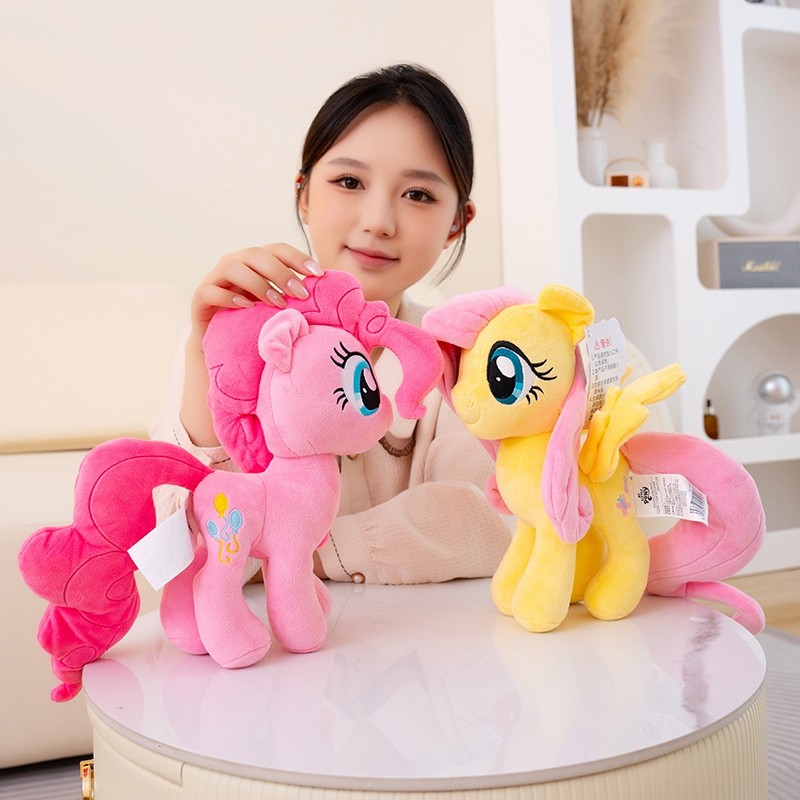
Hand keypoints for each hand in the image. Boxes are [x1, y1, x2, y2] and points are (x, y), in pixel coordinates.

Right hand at [189, 244, 323, 344]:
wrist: (222, 342)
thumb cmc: (256, 320)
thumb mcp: (279, 305)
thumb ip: (295, 294)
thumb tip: (329, 290)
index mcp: (256, 261)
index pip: (278, 249)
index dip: (298, 257)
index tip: (318, 274)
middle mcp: (235, 263)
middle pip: (256, 254)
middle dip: (281, 272)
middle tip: (301, 293)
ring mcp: (215, 278)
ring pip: (233, 267)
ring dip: (258, 283)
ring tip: (277, 303)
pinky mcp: (200, 297)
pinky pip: (210, 290)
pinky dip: (229, 297)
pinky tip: (247, 307)